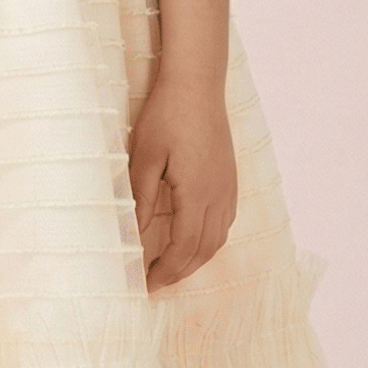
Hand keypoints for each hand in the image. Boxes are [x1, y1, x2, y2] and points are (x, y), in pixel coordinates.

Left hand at [128, 81, 237, 292]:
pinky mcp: (230, 178)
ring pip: (219, 238)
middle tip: (156, 283)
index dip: (167, 270)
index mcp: (198, 193)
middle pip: (205, 249)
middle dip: (182, 272)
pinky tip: (192, 239)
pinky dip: (208, 240)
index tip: (147, 283)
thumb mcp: (144, 158)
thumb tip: (137, 235)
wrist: (197, 84)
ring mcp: (228, 187)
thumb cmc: (166, 116)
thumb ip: (143, 199)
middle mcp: (219, 195)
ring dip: (197, 259)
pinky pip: (225, 222)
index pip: (185, 247)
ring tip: (171, 267)